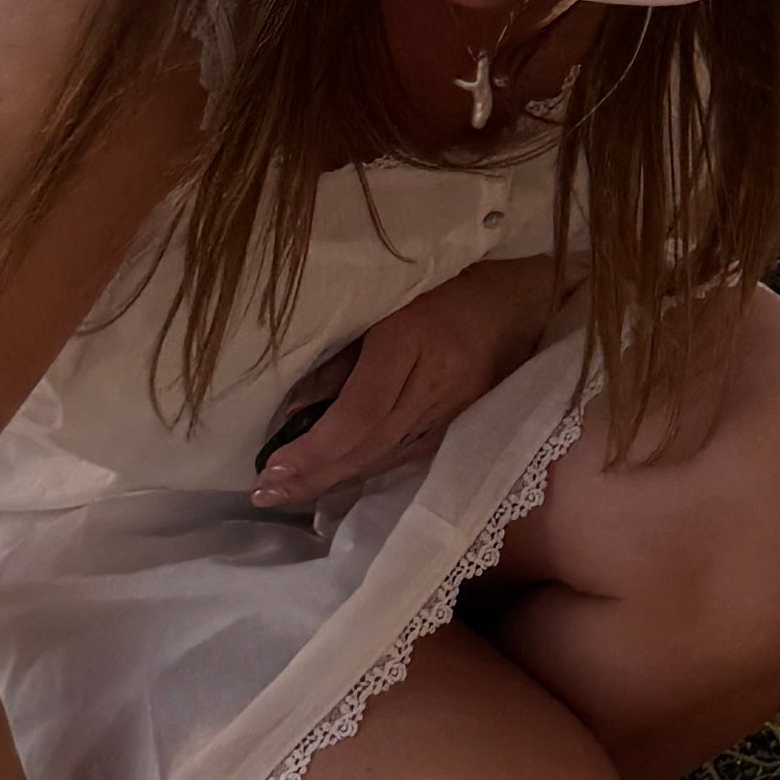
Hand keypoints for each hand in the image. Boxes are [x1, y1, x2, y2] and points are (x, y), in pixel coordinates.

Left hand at [251, 251, 567, 507]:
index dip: (315, 449)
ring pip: (389, 457)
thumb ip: (338, 360)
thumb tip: (293, 413)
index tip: (271, 470)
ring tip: (289, 493)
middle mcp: (438, 382)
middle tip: (265, 494)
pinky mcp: (465, 422)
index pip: (359, 414)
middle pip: (371, 445)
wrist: (514, 296)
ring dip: (336, 480)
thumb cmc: (436, 285)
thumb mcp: (377, 304)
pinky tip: (337, 478)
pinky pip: (409, 454)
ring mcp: (458, 407)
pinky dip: (369, 468)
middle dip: (315, 475)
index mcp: (410, 341)